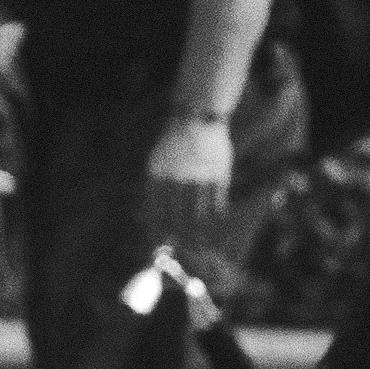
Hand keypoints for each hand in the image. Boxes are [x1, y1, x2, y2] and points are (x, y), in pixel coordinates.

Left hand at [139, 105, 233, 250]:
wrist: (196, 119)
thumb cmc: (174, 145)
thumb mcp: (156, 163)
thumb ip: (154, 189)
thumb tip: (151, 219)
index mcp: (158, 176)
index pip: (156, 214)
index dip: (157, 233)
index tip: (158, 245)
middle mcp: (177, 179)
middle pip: (177, 220)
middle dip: (178, 240)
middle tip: (180, 249)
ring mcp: (199, 178)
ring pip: (199, 217)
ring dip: (198, 235)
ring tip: (198, 244)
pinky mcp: (218, 177)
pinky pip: (217, 206)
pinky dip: (214, 220)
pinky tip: (212, 225)